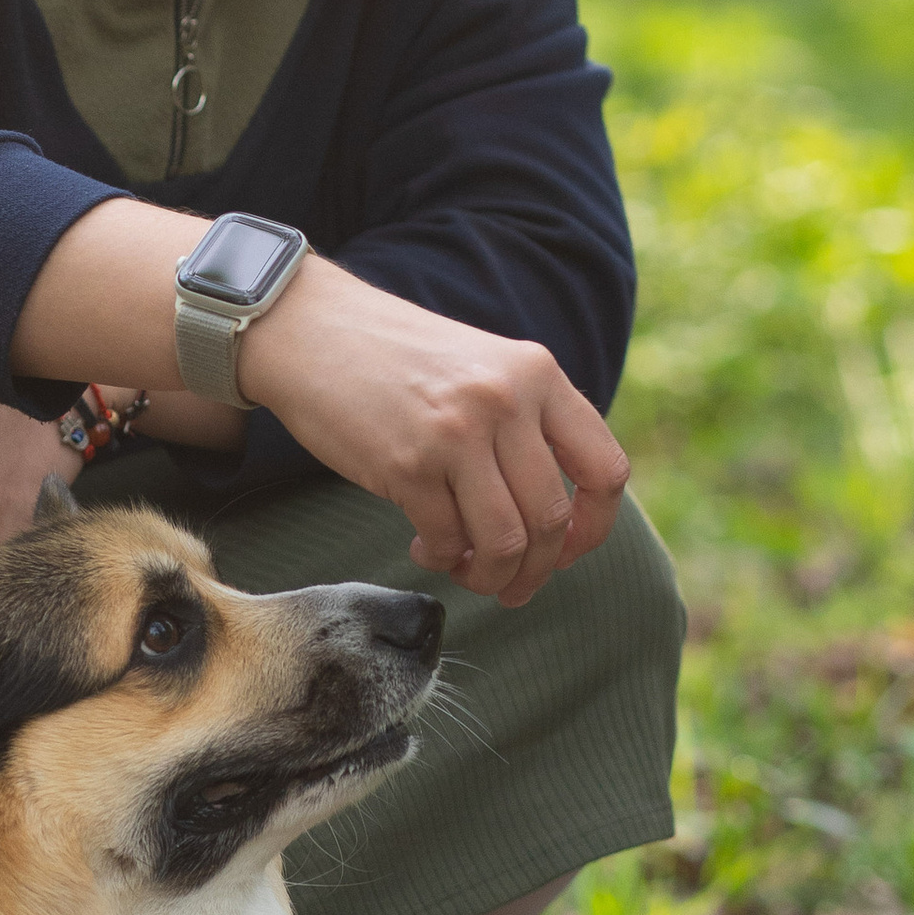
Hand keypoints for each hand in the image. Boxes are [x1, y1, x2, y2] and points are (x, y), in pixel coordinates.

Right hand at [239, 264, 627, 607]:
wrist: (309, 328)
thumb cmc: (394, 358)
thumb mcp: (481, 366)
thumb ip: (525, 421)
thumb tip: (556, 516)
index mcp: (536, 373)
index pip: (605, 470)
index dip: (594, 528)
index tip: (565, 551)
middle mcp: (505, 400)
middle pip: (552, 518)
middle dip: (535, 569)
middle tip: (510, 585)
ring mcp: (457, 433)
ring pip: (505, 541)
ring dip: (491, 576)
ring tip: (467, 571)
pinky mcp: (407, 464)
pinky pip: (447, 539)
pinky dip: (441, 557)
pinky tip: (425, 545)